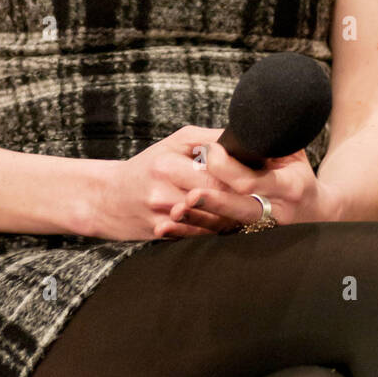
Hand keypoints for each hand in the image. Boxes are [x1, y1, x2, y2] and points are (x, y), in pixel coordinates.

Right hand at [91, 126, 269, 240]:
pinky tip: (232, 218)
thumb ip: (210, 139)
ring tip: (254, 203)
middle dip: (244, 194)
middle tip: (267, 187)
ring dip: (236, 214)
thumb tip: (244, 137)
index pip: (217, 174)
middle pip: (218, 200)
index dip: (244, 172)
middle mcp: (165, 196)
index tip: (268, 167)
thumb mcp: (175, 143)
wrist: (109, 199)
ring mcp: (165, 221)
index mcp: (168, 167)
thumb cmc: (148, 165)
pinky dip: (219, 227)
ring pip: (213, 222)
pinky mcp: (166, 238)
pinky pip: (202, 235)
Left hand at [166, 142, 338, 232]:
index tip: (208, 151)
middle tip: (186, 192)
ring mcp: (263, 232)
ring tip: (171, 212)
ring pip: (225, 228)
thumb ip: (271, 142)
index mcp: (288, 187)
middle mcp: (277, 212)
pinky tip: (168, 230)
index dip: (228, 168)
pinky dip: (192, 234)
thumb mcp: (294, 155)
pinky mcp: (248, 241)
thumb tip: (244, 120)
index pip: (253, 180)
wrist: (318, 216)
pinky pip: (217, 239)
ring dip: (197, 220)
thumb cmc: (300, 177)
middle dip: (211, 200)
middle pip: (238, 207)